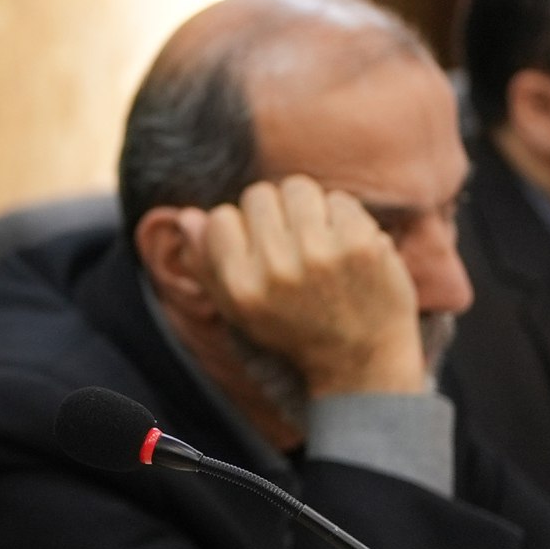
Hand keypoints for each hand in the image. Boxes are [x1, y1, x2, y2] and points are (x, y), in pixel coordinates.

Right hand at [185, 176, 422, 397]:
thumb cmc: (294, 331)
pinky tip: (346, 244)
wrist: (362, 360)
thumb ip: (208, 263)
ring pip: (298, 188)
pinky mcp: (361, 244)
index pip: (221, 218)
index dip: (240, 228)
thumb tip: (187, 215)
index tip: (259, 247)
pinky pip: (339, 200)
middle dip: (274, 212)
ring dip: (307, 207)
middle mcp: (277, 269)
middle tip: (291, 240)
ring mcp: (321, 254)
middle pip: (259, 195)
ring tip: (317, 237)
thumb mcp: (239, 310)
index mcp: (241, 286)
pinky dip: (342, 217)